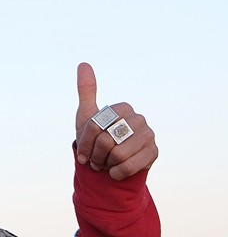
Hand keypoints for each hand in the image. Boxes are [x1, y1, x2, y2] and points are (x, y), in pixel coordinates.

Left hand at [74, 62, 157, 179]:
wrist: (110, 166)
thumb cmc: (97, 140)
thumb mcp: (87, 116)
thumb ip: (87, 91)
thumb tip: (83, 63)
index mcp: (123, 108)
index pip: (94, 125)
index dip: (84, 143)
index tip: (84, 152)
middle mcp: (139, 118)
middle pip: (106, 140)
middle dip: (95, 155)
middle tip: (96, 160)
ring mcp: (149, 135)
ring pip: (118, 154)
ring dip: (107, 164)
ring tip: (107, 164)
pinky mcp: (154, 152)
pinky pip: (130, 165)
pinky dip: (117, 173)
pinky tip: (116, 172)